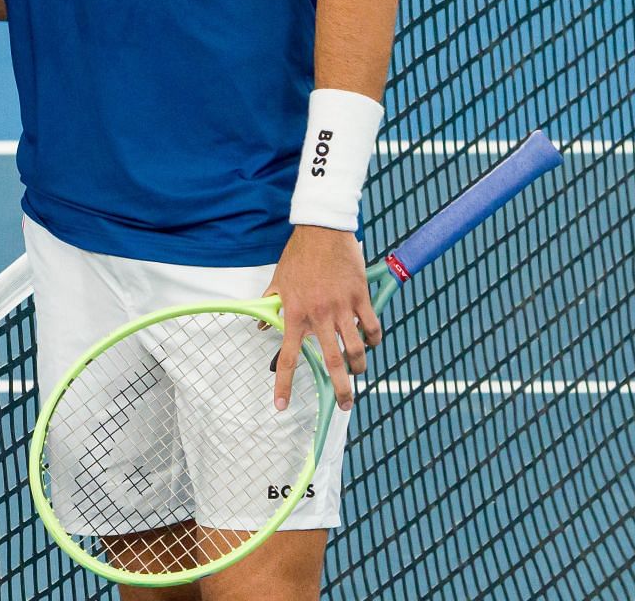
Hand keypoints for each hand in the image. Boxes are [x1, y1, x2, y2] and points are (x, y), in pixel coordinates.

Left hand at [265, 225, 380, 410]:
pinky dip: (373, 339)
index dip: (284, 384)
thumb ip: (270, 306)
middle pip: (331, 362)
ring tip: (358, 372)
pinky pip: (371, 326)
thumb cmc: (299, 255)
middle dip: (340, 388)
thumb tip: (261, 326)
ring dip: (359, 366)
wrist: (321, 230)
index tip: (281, 406)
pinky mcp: (360, 297)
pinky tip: (371, 343)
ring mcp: (342, 307)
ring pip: (355, 348)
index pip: (288, 356)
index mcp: (295, 313)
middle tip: (344, 405)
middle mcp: (319, 315)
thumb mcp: (278, 281)